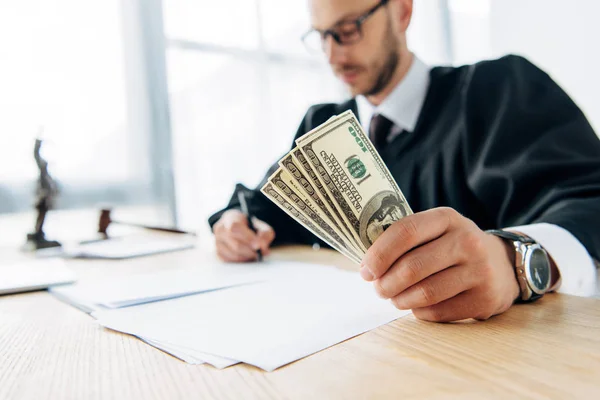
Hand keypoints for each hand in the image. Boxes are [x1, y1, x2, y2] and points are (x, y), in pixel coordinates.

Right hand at [213, 209, 274, 261]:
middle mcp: (220, 229)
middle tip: (261, 253)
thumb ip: (265, 233)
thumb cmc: (250, 227)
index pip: (235, 227)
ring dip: (248, 257)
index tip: (259, 245)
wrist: (238, 227)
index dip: (248, 237)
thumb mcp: (261, 225)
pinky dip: (242, 261)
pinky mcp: (218, 253)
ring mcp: (217, 242)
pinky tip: (248, 257)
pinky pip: (231, 261)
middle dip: (251, 251)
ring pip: (234, 255)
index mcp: (230, 218)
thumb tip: (262, 246)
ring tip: (256, 254)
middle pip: (236, 244)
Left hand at [361, 207, 519, 321]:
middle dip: (386, 282)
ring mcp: (479, 270)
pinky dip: (419, 312)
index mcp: (446, 218)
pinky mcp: (484, 298)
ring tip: (394, 298)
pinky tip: (416, 306)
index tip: (366, 270)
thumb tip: (366, 264)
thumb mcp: (435, 231)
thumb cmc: (452, 247)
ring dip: (400, 300)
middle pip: (412, 267)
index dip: (380, 254)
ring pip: (425, 293)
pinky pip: (438, 311)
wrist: (502, 264)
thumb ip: (405, 239)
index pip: (405, 231)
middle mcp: (466, 240)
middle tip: (378, 288)